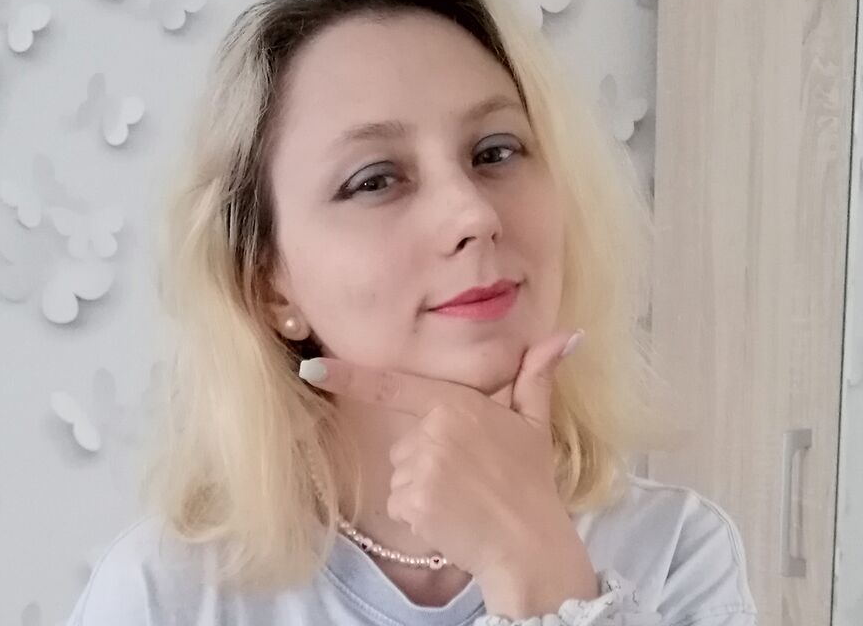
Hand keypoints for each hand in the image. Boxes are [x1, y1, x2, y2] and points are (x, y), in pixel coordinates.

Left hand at [298, 328, 597, 618]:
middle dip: (427, 457)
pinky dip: (419, 514)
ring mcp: (421, 467)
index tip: (311, 368)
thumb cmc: (531, 482)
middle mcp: (433, 430)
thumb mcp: (535, 423)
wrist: (530, 544)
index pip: (393, 386)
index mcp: (456, 403)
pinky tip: (450, 517)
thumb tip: (568, 335)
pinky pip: (399, 503)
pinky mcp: (413, 502)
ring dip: (422, 487)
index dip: (347, 376)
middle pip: (405, 440)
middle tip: (469, 475)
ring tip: (462, 497)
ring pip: (400, 473)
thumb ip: (537, 375)